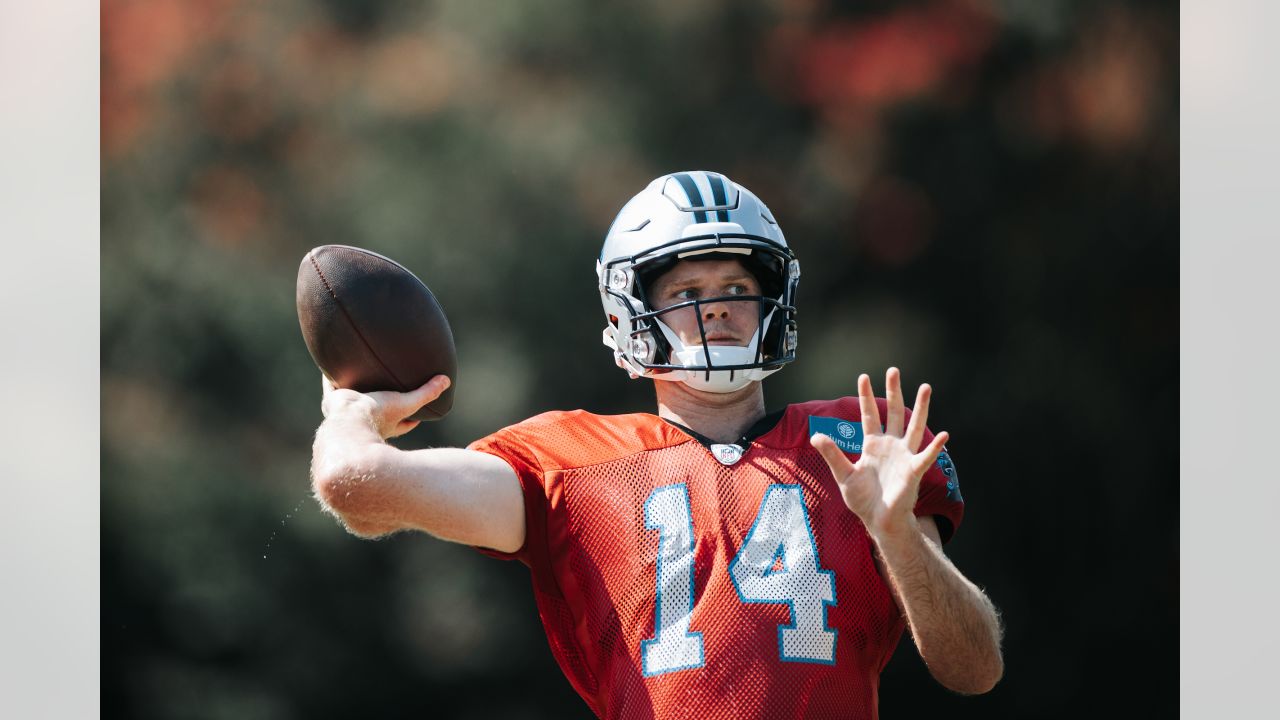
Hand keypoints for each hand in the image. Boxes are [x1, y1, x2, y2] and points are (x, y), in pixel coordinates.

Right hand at [320, 373, 450, 438]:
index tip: (417, 401)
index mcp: (386, 425)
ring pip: (354, 397)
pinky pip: (331, 385)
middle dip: (381, 397)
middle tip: (388, 382)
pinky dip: (332, 375)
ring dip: (356, 386)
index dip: (410, 411)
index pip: (403, 421)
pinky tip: (333, 362)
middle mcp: (366, 420)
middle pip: (377, 408)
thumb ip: (427, 393)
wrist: (348, 421)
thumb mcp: (407, 404)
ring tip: (360, 370)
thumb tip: (446, 380)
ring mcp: (347, 412)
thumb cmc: (379, 417)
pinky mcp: (333, 402)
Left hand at [810, 368, 948, 538]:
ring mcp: (904, 456)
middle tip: (893, 370)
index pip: (869, 415)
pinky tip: (944, 435)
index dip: (866, 397)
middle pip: (894, 412)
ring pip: (915, 426)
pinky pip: (926, 456)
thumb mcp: (843, 474)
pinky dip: (935, 447)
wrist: (878, 520)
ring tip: (926, 387)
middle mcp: (891, 445)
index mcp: (872, 445)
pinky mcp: (913, 471)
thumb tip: (816, 434)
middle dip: (893, 391)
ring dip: (921, 407)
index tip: (863, 376)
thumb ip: (832, 454)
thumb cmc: (863, 498)